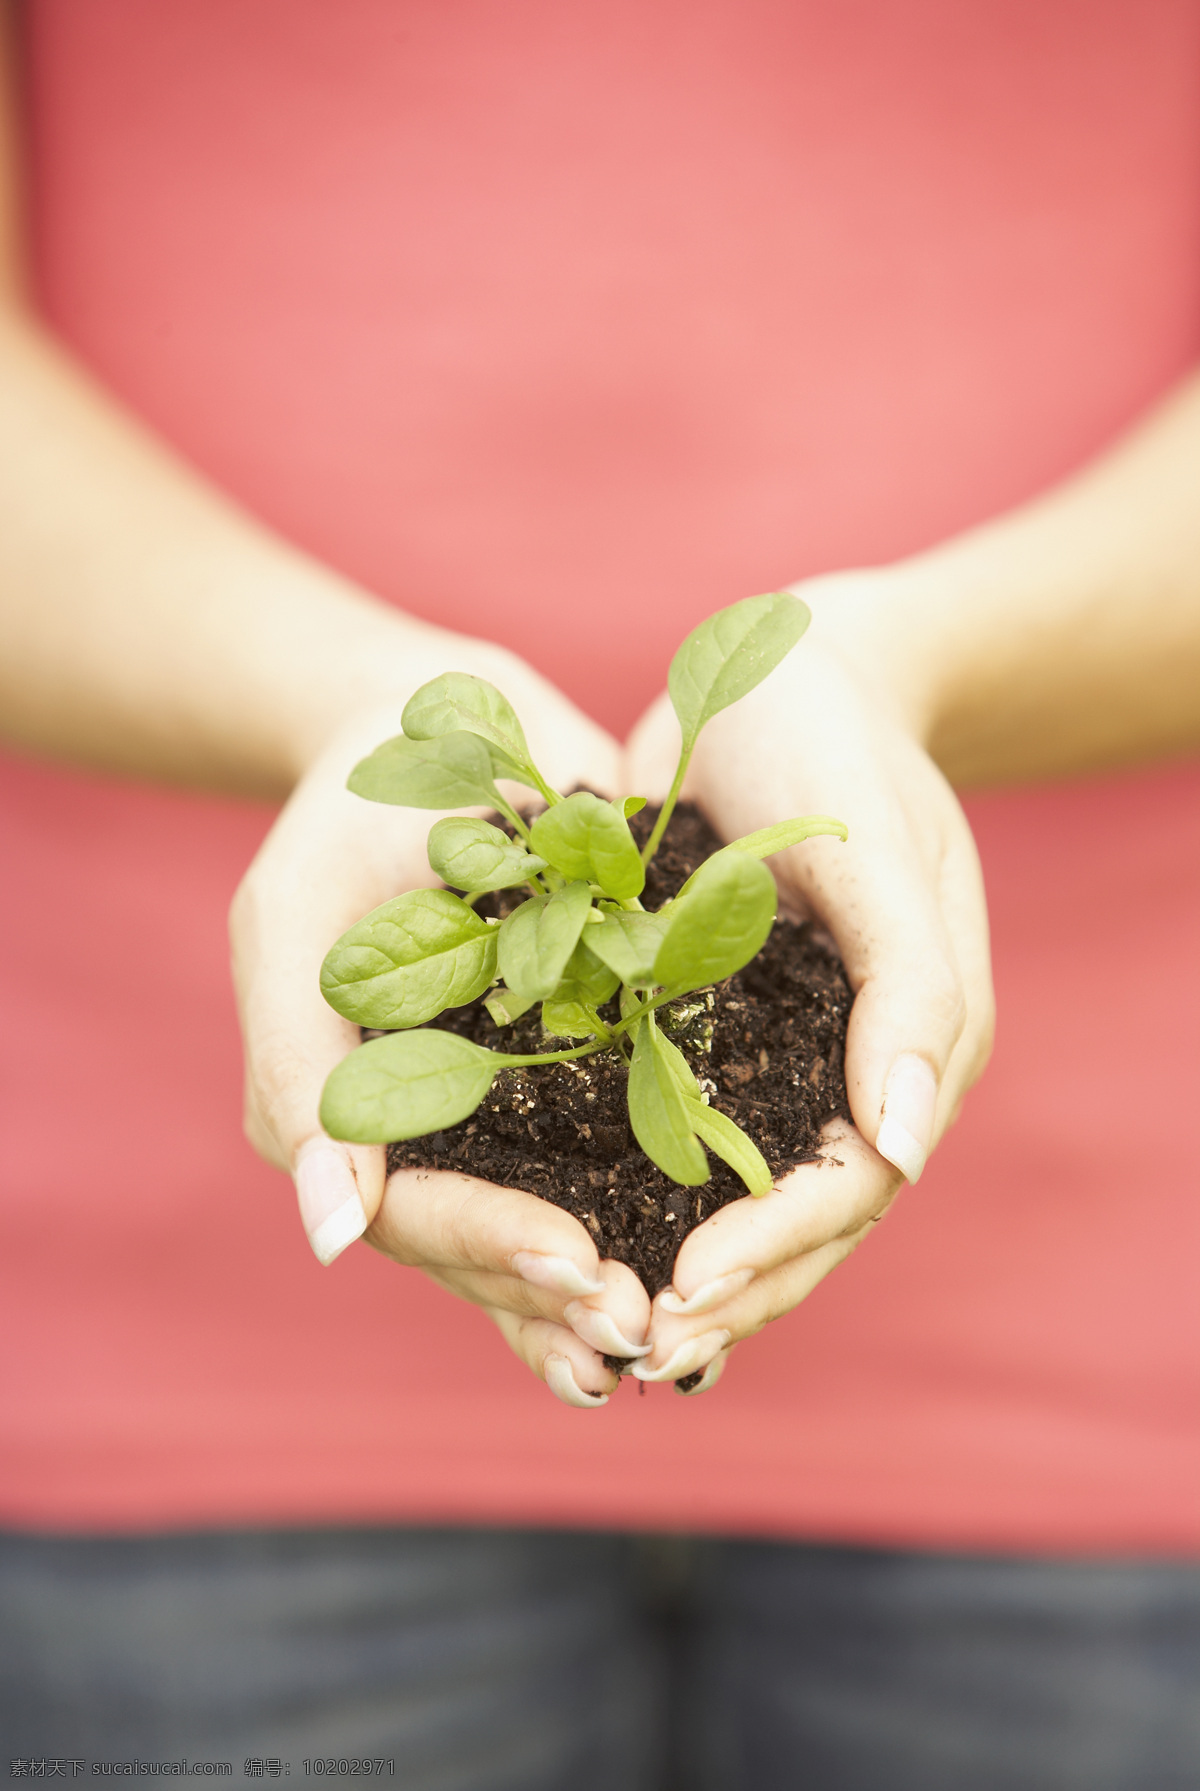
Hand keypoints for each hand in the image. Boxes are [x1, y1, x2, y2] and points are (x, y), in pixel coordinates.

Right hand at [230, 628, 649, 1405]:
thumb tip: (329, 1235)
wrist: (450, 724)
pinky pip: (636, 1140)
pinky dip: (674, 1196)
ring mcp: (523, 1100)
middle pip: (497, 1249)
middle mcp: (442, 1131)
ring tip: (692, 1326)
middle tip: (649, 1325)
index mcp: (357, 1119)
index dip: (493, 1251)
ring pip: (568, 1220)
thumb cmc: (346, 818)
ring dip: (622, 1277)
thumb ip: (296, 1071)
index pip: (416, 1220)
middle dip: (568, 1295)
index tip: (580, 1266)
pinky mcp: (600, 1054)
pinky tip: (738, 1238)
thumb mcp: (294, 925)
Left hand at [621, 572, 994, 1390]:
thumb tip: (900, 1144)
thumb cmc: (839, 739)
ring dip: (678, 1263)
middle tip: (629, 1343)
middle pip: (802, 1219)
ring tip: (597, 1325)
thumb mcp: (879, 844)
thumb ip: (906, 986)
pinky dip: (636, 1189)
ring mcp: (782, 1050)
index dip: (777, 1248)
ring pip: (737, 1193)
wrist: (786, 666)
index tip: (684, 1292)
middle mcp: (852, 1064)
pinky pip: (679, 1128)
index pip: (856, 1183)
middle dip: (725, 1286)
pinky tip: (571, 1232)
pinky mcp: (713, 1024)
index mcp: (917, 1040)